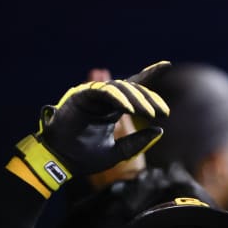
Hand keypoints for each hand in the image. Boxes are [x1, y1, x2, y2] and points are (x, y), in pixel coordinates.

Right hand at [13, 62, 168, 193]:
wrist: (60, 163)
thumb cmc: (84, 157)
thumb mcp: (117, 152)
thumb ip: (137, 142)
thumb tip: (159, 130)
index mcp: (112, 108)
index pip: (134, 90)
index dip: (149, 75)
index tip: (166, 64)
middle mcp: (104, 99)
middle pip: (132, 88)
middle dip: (149, 98)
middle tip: (163, 111)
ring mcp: (93, 96)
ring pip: (120, 88)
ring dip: (136, 99)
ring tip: (149, 112)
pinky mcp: (81, 96)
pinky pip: (103, 92)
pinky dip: (117, 98)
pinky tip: (129, 108)